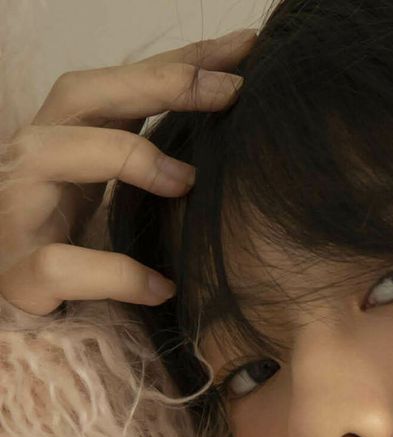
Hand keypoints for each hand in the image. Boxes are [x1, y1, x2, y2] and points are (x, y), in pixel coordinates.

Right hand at [0, 27, 256, 317]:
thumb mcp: (104, 189)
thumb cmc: (65, 245)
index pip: (121, 82)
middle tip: (228, 89)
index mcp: (63, 137)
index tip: (244, 48)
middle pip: (84, 96)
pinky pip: (62, 264)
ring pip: (54, 154)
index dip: (179, 62)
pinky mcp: (18, 272)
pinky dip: (116, 274)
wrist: (7, 307)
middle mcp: (33, 157)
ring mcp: (17, 209)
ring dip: (126, 157)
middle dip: (158, 84)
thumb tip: (224, 126)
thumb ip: (145, 156)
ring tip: (187, 181)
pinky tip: (161, 288)